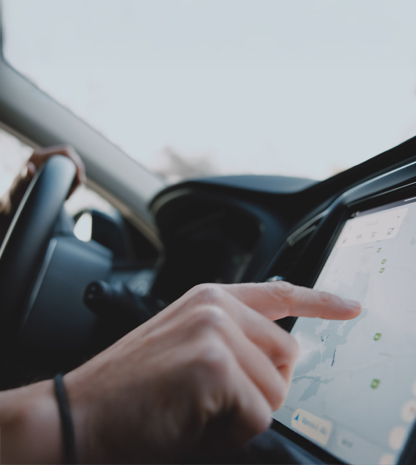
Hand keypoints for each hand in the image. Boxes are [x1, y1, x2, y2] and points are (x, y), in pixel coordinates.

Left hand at [1, 145, 84, 216]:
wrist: (13, 202)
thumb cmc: (17, 194)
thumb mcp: (20, 185)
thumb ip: (24, 176)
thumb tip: (29, 168)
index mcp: (38, 156)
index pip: (65, 152)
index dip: (77, 162)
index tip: (80, 178)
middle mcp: (44, 158)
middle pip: (71, 159)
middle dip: (78, 173)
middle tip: (76, 188)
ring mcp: (49, 165)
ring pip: (71, 168)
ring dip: (75, 180)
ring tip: (68, 195)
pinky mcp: (52, 172)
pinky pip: (68, 174)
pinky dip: (72, 183)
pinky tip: (68, 192)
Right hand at [65, 281, 360, 462]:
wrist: (80, 412)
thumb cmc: (133, 385)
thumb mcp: (186, 344)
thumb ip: (234, 337)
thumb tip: (279, 355)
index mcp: (211, 298)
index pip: (280, 294)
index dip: (321, 300)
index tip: (349, 306)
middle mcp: (216, 307)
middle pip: (287, 355)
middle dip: (265, 386)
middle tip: (219, 397)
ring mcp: (215, 331)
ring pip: (274, 390)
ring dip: (244, 412)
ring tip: (198, 407)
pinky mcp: (214, 365)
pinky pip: (256, 415)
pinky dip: (231, 431)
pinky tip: (194, 420)